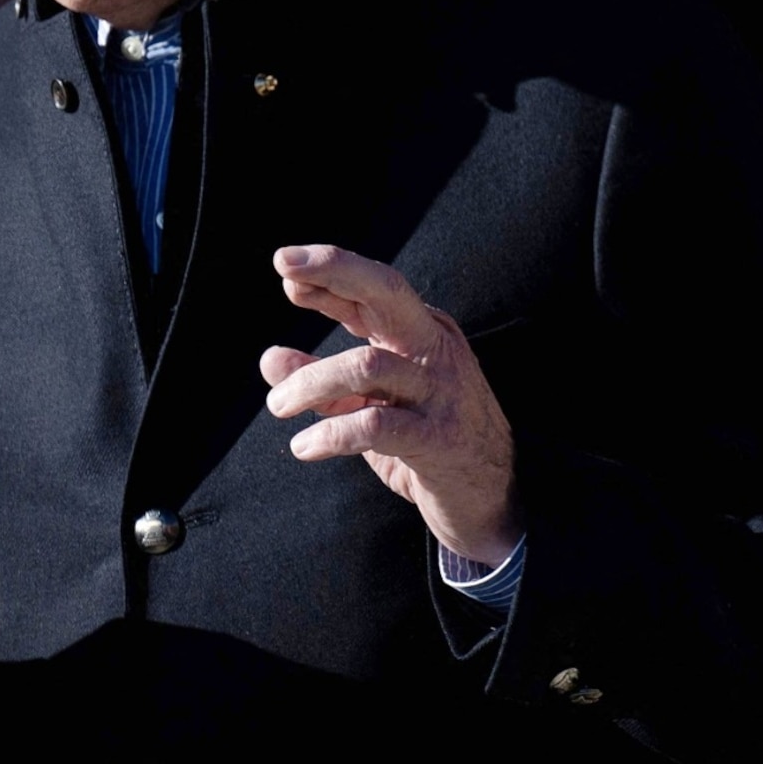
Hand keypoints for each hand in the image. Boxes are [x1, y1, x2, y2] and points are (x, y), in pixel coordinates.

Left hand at [260, 245, 519, 567]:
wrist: (492, 497)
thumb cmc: (426, 443)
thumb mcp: (370, 406)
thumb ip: (324, 382)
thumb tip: (270, 359)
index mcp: (421, 333)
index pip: (374, 288)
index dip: (329, 272)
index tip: (284, 266)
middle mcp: (434, 349)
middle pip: (387, 290)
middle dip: (335, 271)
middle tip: (285, 268)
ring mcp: (441, 391)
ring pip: (366, 364)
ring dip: (311, 382)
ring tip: (277, 405)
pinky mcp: (439, 437)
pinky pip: (375, 425)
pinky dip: (331, 433)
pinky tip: (304, 446)